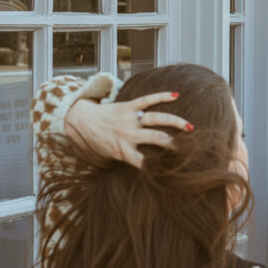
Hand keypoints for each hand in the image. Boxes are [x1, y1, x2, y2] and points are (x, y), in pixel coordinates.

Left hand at [65, 92, 191, 168]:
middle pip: (156, 138)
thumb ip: (126, 161)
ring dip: (175, 122)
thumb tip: (144, 172)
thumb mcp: (108, 158)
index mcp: (122, 150)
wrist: (79, 121)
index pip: (144, 162)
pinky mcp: (127, 106)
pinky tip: (175, 95)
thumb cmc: (95, 142)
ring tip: (189, 127)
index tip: (173, 170)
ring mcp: (129, 119)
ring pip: (156, 119)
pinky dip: (161, 96)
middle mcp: (128, 134)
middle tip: (186, 148)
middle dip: (172, 143)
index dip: (159, 166)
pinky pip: (147, 99)